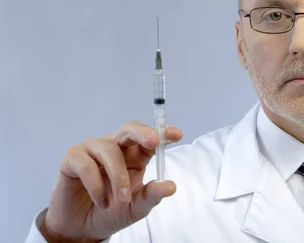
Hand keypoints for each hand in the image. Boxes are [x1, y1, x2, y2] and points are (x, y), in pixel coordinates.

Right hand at [40, 122, 182, 242]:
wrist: (82, 228)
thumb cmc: (112, 211)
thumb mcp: (136, 207)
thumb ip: (151, 196)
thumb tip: (171, 186)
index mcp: (135, 155)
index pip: (150, 139)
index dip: (163, 133)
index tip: (177, 135)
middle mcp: (115, 148)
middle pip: (129, 129)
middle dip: (142, 133)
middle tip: (154, 142)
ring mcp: (93, 150)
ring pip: (109, 150)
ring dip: (117, 176)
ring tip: (120, 200)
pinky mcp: (72, 159)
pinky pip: (86, 164)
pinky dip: (96, 185)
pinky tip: (102, 201)